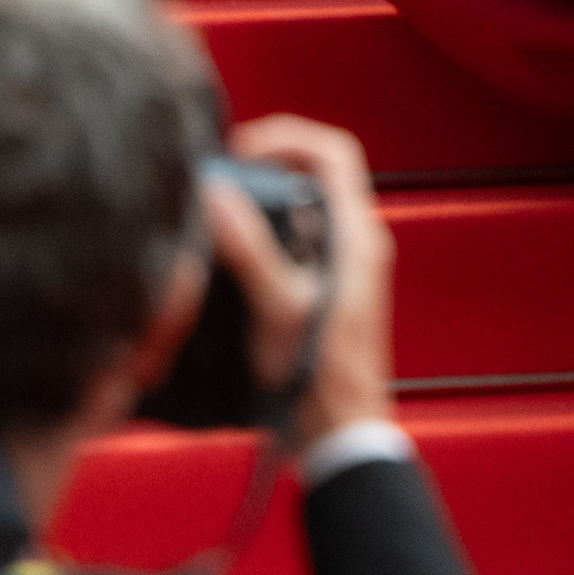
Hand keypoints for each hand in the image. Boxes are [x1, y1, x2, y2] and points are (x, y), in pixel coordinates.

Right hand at [215, 116, 395, 448]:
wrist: (339, 436)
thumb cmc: (320, 379)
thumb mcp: (278, 307)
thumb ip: (248, 248)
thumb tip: (216, 194)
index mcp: (357, 234)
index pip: (333, 151)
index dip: (286, 139)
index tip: (240, 151)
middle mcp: (357, 242)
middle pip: (316, 175)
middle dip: (267, 167)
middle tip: (222, 179)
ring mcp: (345, 267)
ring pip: (304, 209)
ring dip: (263, 203)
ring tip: (220, 214)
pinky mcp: (328, 292)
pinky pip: (297, 243)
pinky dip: (265, 236)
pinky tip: (231, 259)